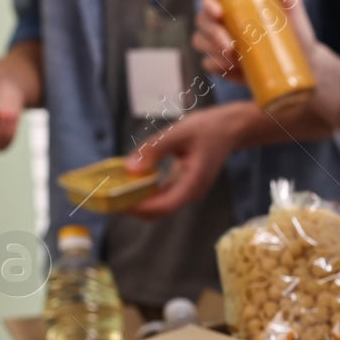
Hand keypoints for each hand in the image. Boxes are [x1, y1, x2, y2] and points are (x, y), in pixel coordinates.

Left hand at [122, 105, 239, 218]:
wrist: (229, 129)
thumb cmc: (207, 128)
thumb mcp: (178, 133)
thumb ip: (153, 150)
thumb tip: (130, 168)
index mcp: (192, 183)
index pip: (164, 206)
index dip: (140, 208)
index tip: (118, 203)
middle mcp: (190, 192)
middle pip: (160, 211)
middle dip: (135, 208)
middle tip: (110, 198)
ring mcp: (188, 190)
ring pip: (160, 205)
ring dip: (139, 201)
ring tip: (116, 191)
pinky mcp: (184, 185)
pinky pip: (163, 195)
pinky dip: (146, 192)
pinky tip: (131, 182)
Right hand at [193, 0, 318, 80]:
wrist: (306, 62)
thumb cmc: (296, 29)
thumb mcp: (292, 3)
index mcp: (233, 5)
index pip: (210, 0)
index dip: (208, 4)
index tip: (220, 12)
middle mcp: (223, 23)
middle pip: (202, 22)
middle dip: (212, 32)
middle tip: (230, 44)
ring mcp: (222, 45)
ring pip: (200, 42)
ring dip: (212, 49)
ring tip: (234, 58)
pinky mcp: (226, 66)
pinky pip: (208, 64)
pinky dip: (215, 65)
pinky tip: (231, 67)